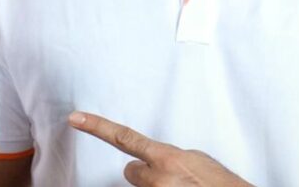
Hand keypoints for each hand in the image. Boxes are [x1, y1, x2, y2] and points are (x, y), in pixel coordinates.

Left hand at [68, 111, 252, 186]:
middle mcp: (157, 177)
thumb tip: (153, 158)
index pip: (125, 138)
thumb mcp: (197, 159)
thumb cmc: (222, 184)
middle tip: (172, 179)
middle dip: (146, 174)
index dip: (97, 127)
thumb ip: (169, 156)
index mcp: (167, 158)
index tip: (76, 119)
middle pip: (131, 171)